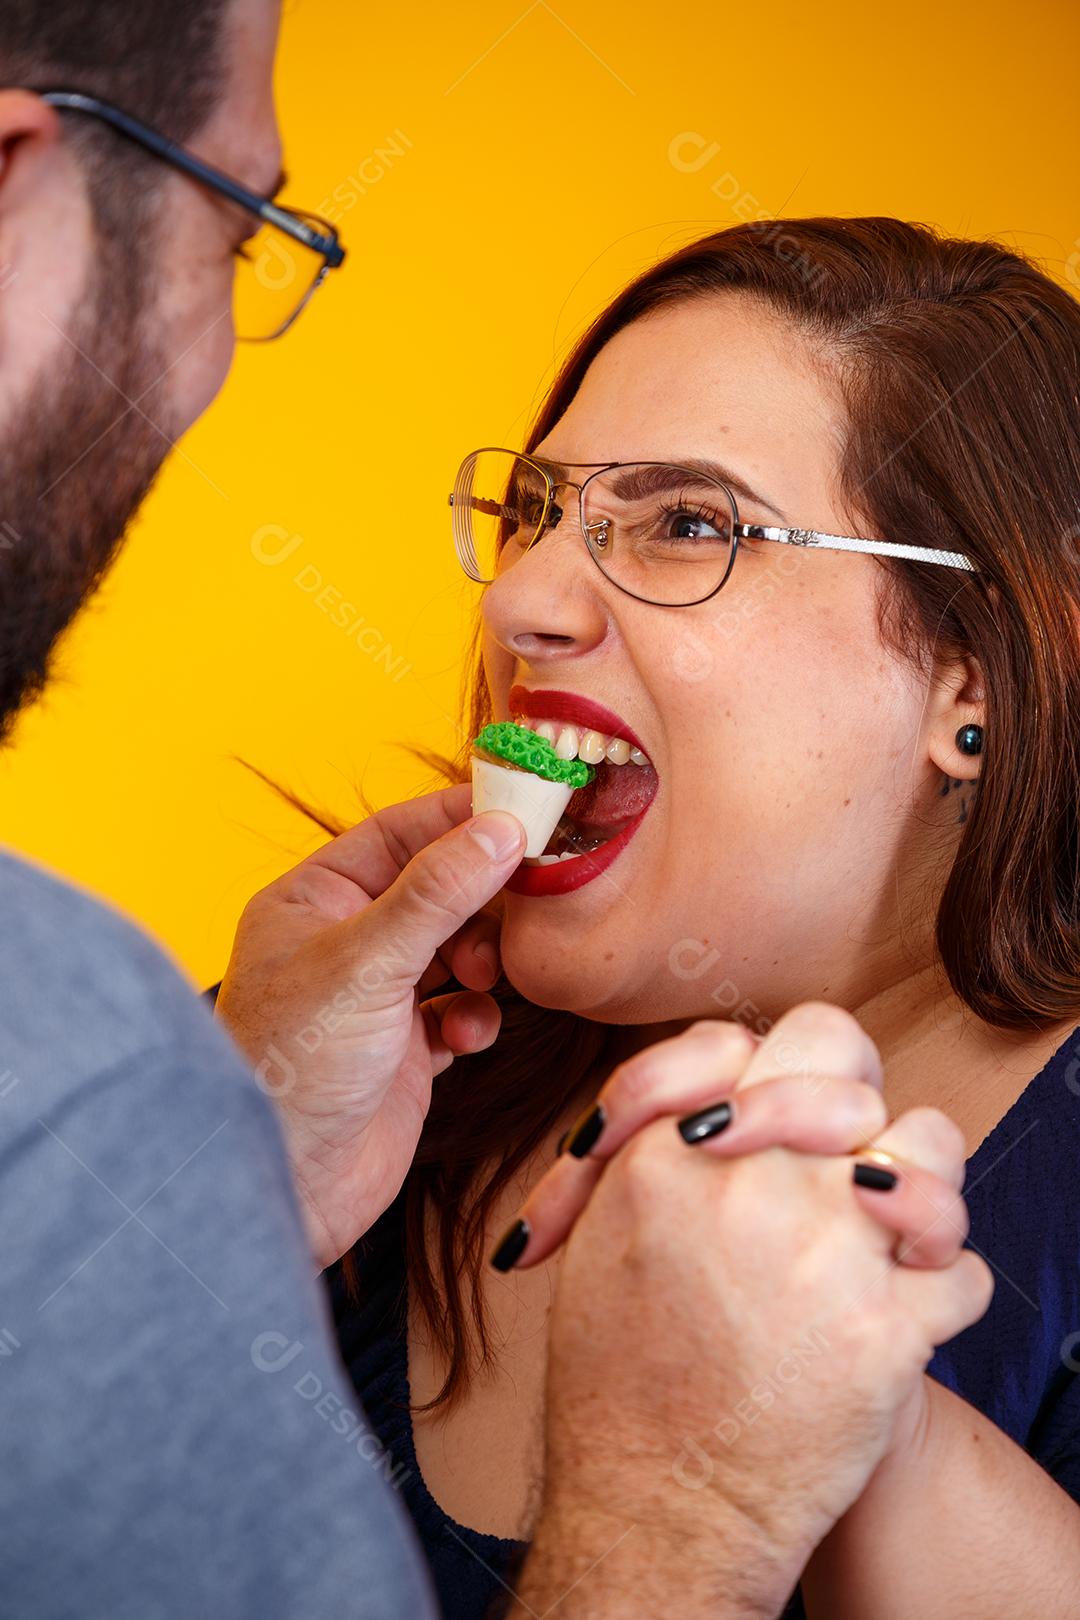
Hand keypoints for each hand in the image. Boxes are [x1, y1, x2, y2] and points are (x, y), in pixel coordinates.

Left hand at [215, 784, 524, 1266]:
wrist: (288, 1189)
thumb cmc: (295, 1068)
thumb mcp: (367, 963)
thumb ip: (437, 893)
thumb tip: (501, 829)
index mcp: (312, 901)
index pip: (397, 833)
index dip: (460, 820)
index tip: (527, 812)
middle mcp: (342, 941)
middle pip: (436, 888)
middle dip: (482, 897)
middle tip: (531, 897)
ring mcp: (375, 996)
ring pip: (456, 948)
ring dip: (485, 957)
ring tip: (490, 976)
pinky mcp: (404, 1050)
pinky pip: (462, 1009)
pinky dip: (478, 1015)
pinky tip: (472, 1033)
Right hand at [518, 1008, 991, 1617]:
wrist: (655, 1512)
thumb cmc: (618, 1374)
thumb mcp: (600, 1228)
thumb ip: (657, 1136)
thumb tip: (724, 1081)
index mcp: (670, 1151)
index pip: (770, 1035)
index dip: (785, 1065)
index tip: (776, 1115)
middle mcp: (752, 1182)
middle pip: (851, 1062)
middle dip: (851, 1101)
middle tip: (833, 1158)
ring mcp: (826, 1252)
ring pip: (931, 1146)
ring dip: (915, 1186)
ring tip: (881, 1231)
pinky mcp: (889, 1333)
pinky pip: (964, 1269)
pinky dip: (940, 1292)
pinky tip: (896, 1315)